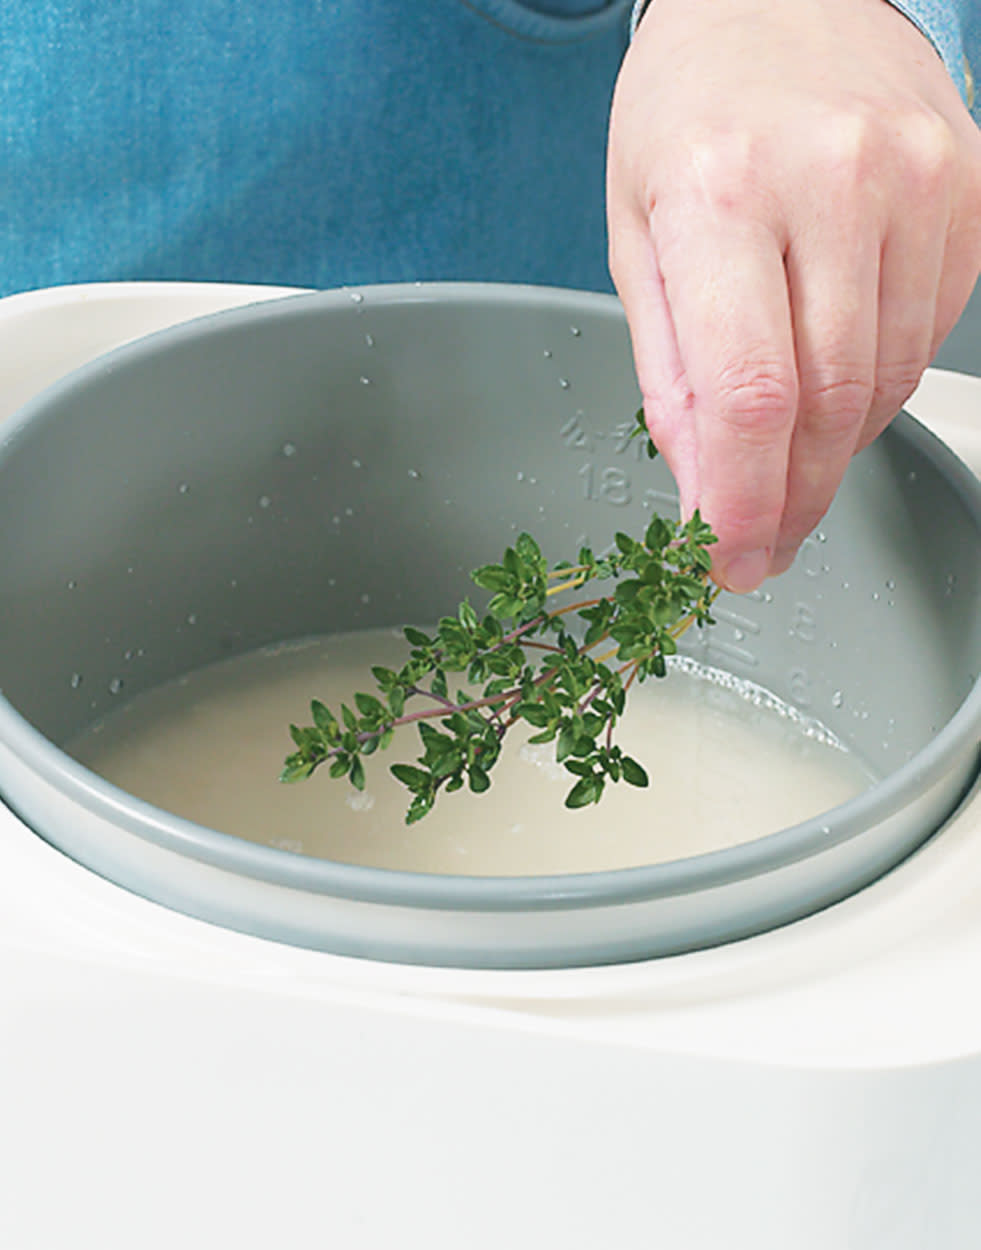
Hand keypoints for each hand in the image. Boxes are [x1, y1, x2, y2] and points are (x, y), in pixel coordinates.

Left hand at [608, 0, 980, 590]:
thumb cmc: (688, 113)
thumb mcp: (637, 238)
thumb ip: (669, 369)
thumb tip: (702, 485)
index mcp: (721, 192)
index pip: (748, 396)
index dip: (743, 504)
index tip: (728, 561)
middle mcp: (833, 180)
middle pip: (829, 403)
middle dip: (793, 498)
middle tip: (762, 543)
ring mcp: (919, 180)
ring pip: (888, 380)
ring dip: (836, 447)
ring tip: (789, 458)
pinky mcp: (969, 188)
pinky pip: (931, 333)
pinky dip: (880, 383)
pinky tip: (837, 377)